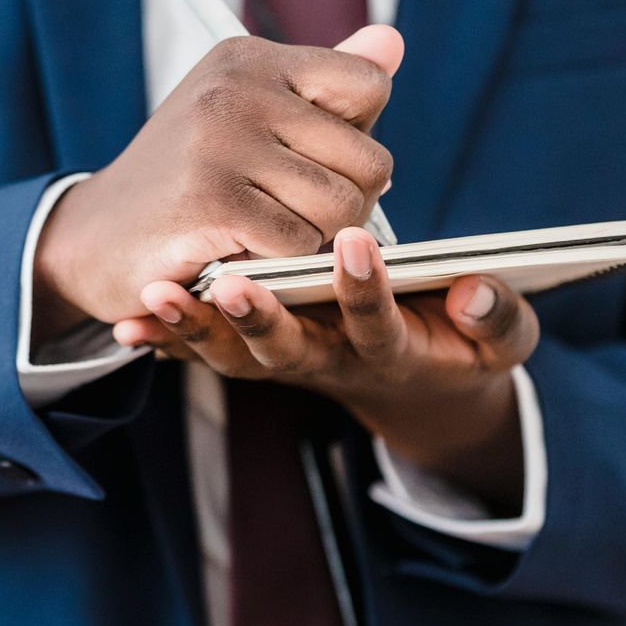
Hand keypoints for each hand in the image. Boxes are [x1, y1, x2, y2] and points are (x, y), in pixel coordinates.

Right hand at [33, 26, 403, 334]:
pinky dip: (277, 264)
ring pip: (342, 208)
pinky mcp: (209, 199)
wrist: (92, 238)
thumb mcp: (249, 117)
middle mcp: (235, 87)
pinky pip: (299, 243)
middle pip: (370, 159)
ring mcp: (220, 140)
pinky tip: (236, 252)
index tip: (305, 161)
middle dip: (346, 206)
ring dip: (311, 240)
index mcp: (249, 58)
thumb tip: (393, 41)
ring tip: (259, 232)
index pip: (369, 87)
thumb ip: (324, 89)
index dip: (355, 140)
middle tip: (286, 215)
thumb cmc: (186, 181)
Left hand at [114, 226, 537, 512]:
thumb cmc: (459, 345)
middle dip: (261, 319)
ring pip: (233, 354)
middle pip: (288, 350)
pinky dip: (166, 340)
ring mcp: (281, 362)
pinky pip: (201, 353)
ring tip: (158, 294)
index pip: (377, 322)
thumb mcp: (496, 341)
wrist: (415, 385)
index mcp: (388, 351)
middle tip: (232, 282)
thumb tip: (478, 292)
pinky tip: (128, 322)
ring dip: (195, 327)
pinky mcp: (248, 354)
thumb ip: (497, 318)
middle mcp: (327, 361)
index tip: (359, 240)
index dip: (369, 289)